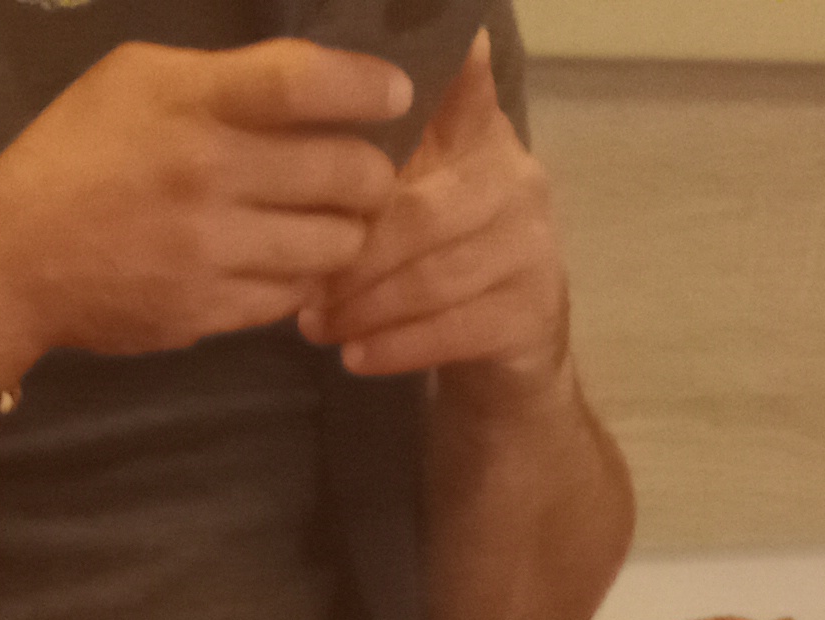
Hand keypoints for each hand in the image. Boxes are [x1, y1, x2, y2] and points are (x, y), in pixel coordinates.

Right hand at [0, 43, 410, 376]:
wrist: (11, 261)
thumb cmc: (75, 152)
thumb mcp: (137, 79)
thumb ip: (223, 77)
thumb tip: (311, 91)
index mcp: (194, 103)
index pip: (311, 83)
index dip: (371, 87)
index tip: (394, 95)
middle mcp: (211, 177)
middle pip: (349, 173)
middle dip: (374, 172)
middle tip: (366, 171)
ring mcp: (212, 253)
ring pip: (336, 245)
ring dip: (348, 232)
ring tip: (331, 221)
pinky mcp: (208, 312)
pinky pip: (293, 295)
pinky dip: (304, 278)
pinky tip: (287, 260)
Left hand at [295, 43, 573, 390]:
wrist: (501, 354)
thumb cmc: (431, 263)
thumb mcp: (406, 202)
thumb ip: (370, 170)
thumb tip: (293, 143)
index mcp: (479, 138)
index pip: (465, 90)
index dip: (447, 69)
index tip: (420, 56)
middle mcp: (515, 179)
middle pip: (422, 212)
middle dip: (352, 257)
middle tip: (302, 288)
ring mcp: (531, 245)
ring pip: (433, 276)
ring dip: (364, 307)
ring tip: (316, 326)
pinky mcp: (530, 309)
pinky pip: (452, 328)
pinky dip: (395, 346)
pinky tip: (355, 357)